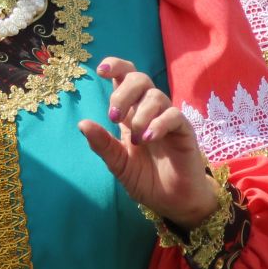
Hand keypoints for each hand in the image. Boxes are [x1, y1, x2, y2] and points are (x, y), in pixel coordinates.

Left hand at [77, 57, 219, 226]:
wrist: (173, 202)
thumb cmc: (146, 179)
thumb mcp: (118, 164)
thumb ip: (103, 145)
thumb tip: (82, 123)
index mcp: (130, 114)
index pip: (125, 78)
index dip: (115, 66)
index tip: (100, 70)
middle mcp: (149, 111)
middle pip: (140, 79)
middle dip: (124, 93)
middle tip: (114, 117)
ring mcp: (168, 119)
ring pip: (156, 95)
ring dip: (140, 115)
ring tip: (137, 141)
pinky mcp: (184, 130)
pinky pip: (173, 114)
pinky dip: (158, 124)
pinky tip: (149, 139)